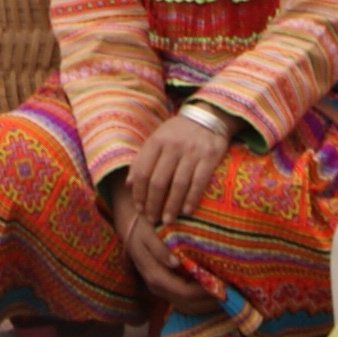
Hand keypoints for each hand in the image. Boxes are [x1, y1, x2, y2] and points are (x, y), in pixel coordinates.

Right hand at [113, 185, 214, 311]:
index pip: (185, 293)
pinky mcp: (164, 284)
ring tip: (226, 294)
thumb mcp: (148, 233)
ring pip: (186, 306)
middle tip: (232, 293)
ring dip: (206, 303)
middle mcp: (157, 287)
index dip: (206, 293)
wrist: (130, 223)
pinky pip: (183, 299)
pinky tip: (213, 289)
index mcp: (155, 276)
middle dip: (210, 301)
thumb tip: (174, 263)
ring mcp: (160, 288)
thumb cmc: (142, 226)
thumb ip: (159, 249)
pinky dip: (199, 299)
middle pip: (187, 305)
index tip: (224, 285)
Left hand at [129, 111, 229, 228]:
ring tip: (167, 220)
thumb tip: (127, 184)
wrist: (208, 116)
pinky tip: (186, 211)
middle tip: (151, 219)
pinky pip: (199, 182)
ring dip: (171, 206)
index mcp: (157, 141)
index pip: (143, 171)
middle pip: (159, 181)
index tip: (139, 208)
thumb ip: (142, 159)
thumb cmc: (178, 132)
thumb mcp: (157, 139)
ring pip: (178, 185)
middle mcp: (173, 146)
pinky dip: (191, 198)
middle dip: (153, 203)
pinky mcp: (209, 157)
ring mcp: (192, 152)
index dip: (139, 193)